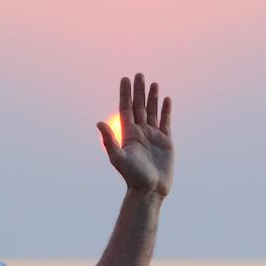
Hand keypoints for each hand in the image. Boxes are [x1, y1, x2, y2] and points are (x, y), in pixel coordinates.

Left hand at [97, 73, 173, 197]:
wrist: (150, 191)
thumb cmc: (132, 177)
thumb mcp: (118, 158)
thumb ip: (109, 140)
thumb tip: (98, 123)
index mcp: (128, 134)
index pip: (126, 109)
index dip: (125, 94)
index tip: (125, 79)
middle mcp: (140, 132)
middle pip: (139, 106)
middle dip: (139, 91)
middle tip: (139, 74)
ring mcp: (153, 136)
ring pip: (152, 111)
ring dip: (152, 98)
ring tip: (153, 83)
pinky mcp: (166, 141)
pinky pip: (166, 122)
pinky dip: (166, 110)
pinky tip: (167, 99)